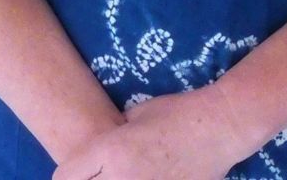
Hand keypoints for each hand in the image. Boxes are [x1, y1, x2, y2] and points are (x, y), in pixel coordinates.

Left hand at [52, 91, 251, 179]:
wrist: (222, 127)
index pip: (65, 175)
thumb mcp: (137, 115)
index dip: (69, 173)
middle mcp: (120, 178)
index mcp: (110, 150)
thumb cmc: (180, 112)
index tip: (78, 171)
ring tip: (130, 174)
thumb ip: (114, 136)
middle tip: (102, 173)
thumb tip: (102, 150)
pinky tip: (148, 178)